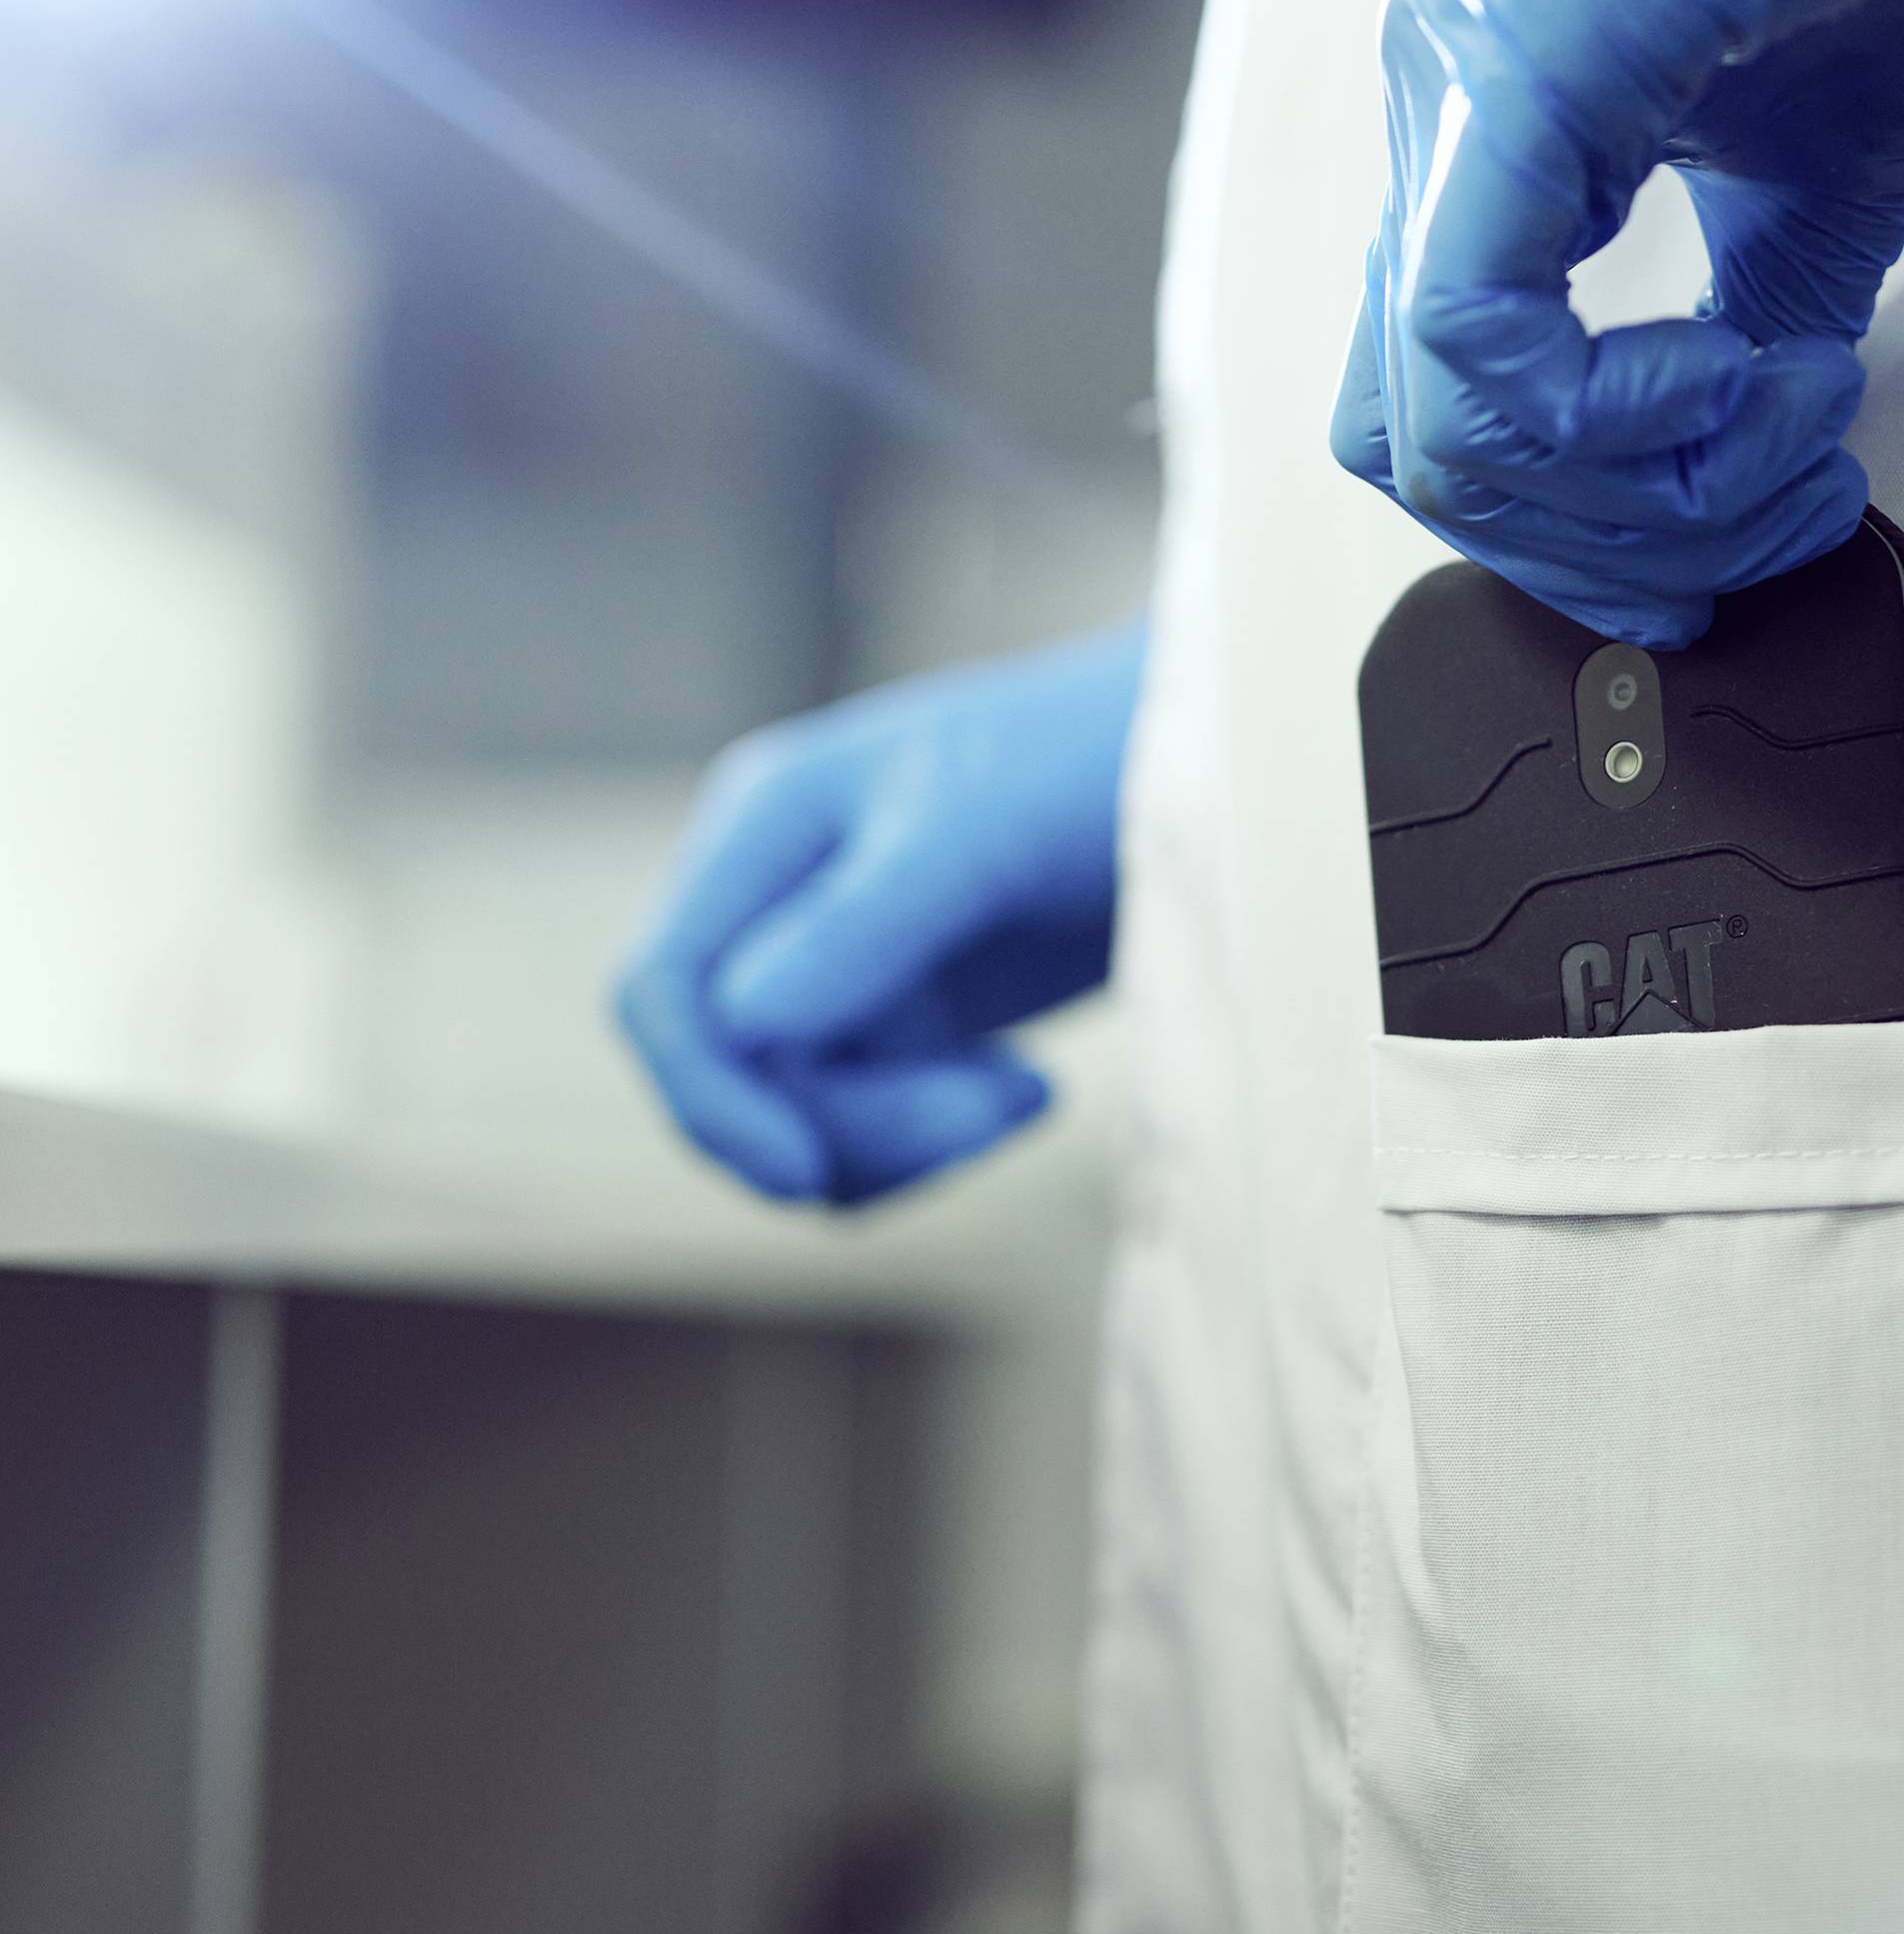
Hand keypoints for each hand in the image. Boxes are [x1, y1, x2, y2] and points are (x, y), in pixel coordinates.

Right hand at [613, 619, 1143, 1205]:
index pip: (663, 993)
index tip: (803, 1173)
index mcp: (764, 831)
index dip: (705, 1097)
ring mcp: (841, 965)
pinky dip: (936, 1138)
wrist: (1210, 770)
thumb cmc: (1090, 759)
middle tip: (1000, 1110)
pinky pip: (871, 1127)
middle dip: (850, 1126)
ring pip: (802, 1118)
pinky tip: (1028, 1091)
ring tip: (1027, 1095)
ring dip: (904, 1141)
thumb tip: (741, 1022)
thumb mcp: (979, 830)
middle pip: (736, 1078)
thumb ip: (863, 922)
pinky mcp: (910, 1018)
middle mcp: (780, 901)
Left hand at [1332, 0, 1903, 645]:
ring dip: (1643, 499)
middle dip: (1611, 549)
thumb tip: (1708, 525)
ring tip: (1800, 426)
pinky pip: (1482, 336)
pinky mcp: (1524, 50)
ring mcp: (1467, 66)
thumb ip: (1739, 349)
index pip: (1440, 408)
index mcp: (1497, 131)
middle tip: (1778, 514)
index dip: (1585, 532)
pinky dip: (1625, 421)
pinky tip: (1755, 377)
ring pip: (1440, 424)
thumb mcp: (1822, 203)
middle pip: (1417, 444)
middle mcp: (1445, 93)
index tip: (1756, 526)